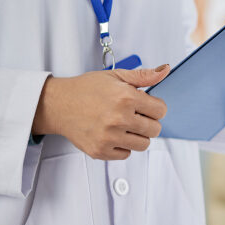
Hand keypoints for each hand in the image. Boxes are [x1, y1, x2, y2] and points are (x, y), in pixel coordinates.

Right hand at [32, 65, 169, 159]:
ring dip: (137, 135)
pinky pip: (126, 154)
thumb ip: (143, 75)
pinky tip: (112, 134)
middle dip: (148, 122)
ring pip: (143, 144)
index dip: (155, 107)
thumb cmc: (86, 89)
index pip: (160, 111)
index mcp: (125, 98)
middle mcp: (118, 118)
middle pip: (155, 129)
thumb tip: (165, 70)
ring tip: (124, 125)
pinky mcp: (100, 151)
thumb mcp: (116, 76)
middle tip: (134, 116)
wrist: (58, 104)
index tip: (145, 106)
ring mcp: (109, 137)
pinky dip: (122, 146)